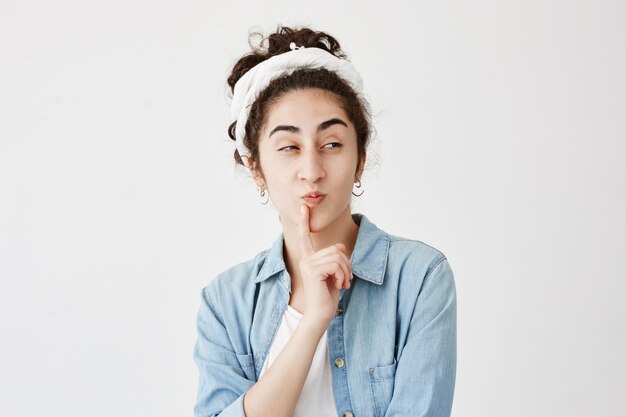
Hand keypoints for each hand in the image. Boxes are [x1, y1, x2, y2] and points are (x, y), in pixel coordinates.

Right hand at [298, 204, 352, 325]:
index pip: (305, 237)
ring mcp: (308, 264)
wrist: (320, 314)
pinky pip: (335, 265)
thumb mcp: (334, 274)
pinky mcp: (312, 271)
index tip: (303, 207)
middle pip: (335, 249)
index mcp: (309, 258)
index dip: (304, 222)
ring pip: (337, 257)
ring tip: (343, 284)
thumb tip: (340, 245)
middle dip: (346, 264)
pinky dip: (342, 276)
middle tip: (346, 280)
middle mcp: (306, 259)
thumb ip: (335, 259)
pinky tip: (339, 286)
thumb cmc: (327, 295)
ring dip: (346, 272)